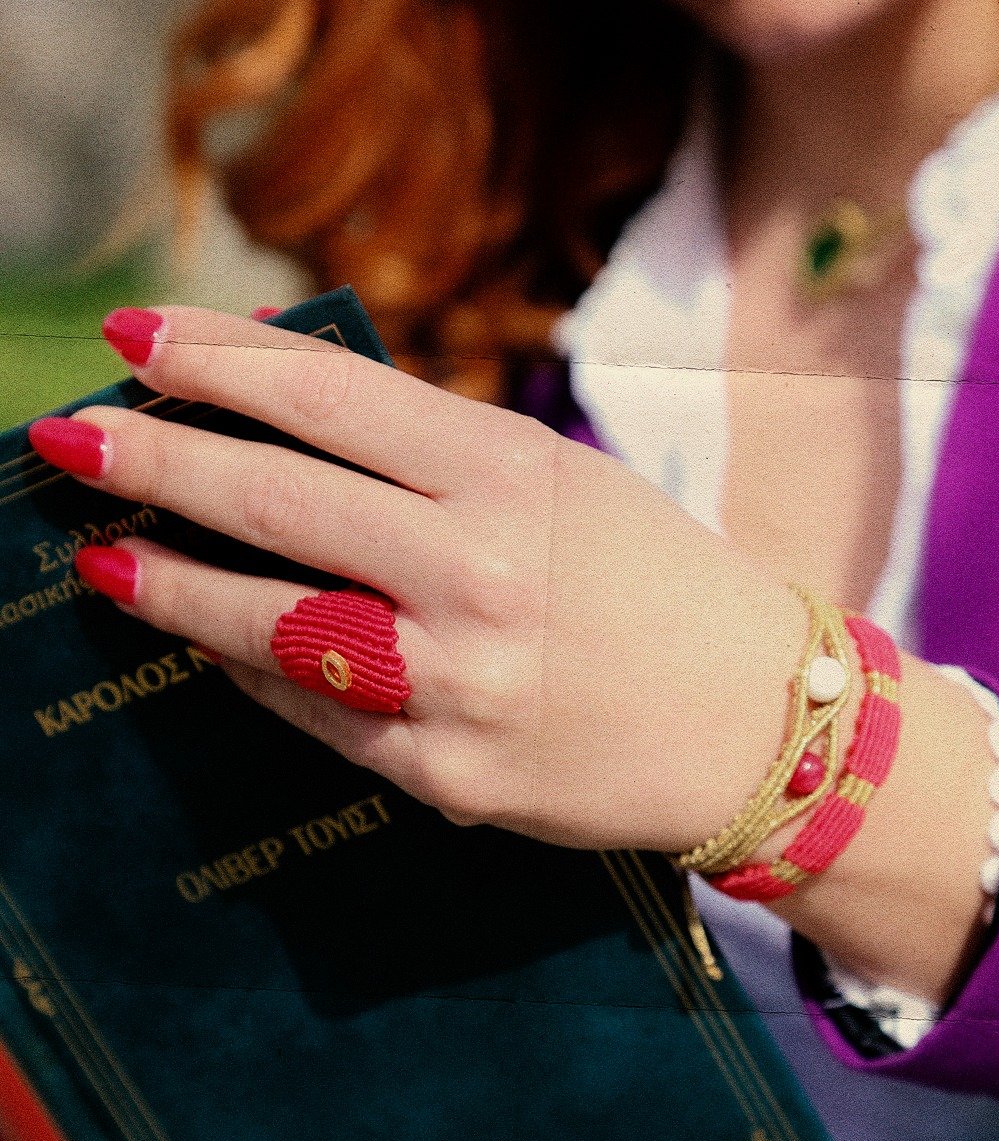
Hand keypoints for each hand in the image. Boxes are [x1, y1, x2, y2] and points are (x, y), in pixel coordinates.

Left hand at [41, 306, 800, 851]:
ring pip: (271, 620)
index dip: (213, 360)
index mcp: (515, 476)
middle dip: (153, 459)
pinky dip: (252, 673)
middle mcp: (480, 571)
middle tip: (68, 438)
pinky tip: (208, 645)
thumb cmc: (664, 586)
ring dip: (170, 584)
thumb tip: (291, 416)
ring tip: (107, 561)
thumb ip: (436, 456)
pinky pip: (317, 717)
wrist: (760, 724)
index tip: (134, 337)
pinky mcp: (449, 775)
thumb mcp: (565, 486)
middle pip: (275, 500)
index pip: (326, 397)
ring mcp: (460, 681)